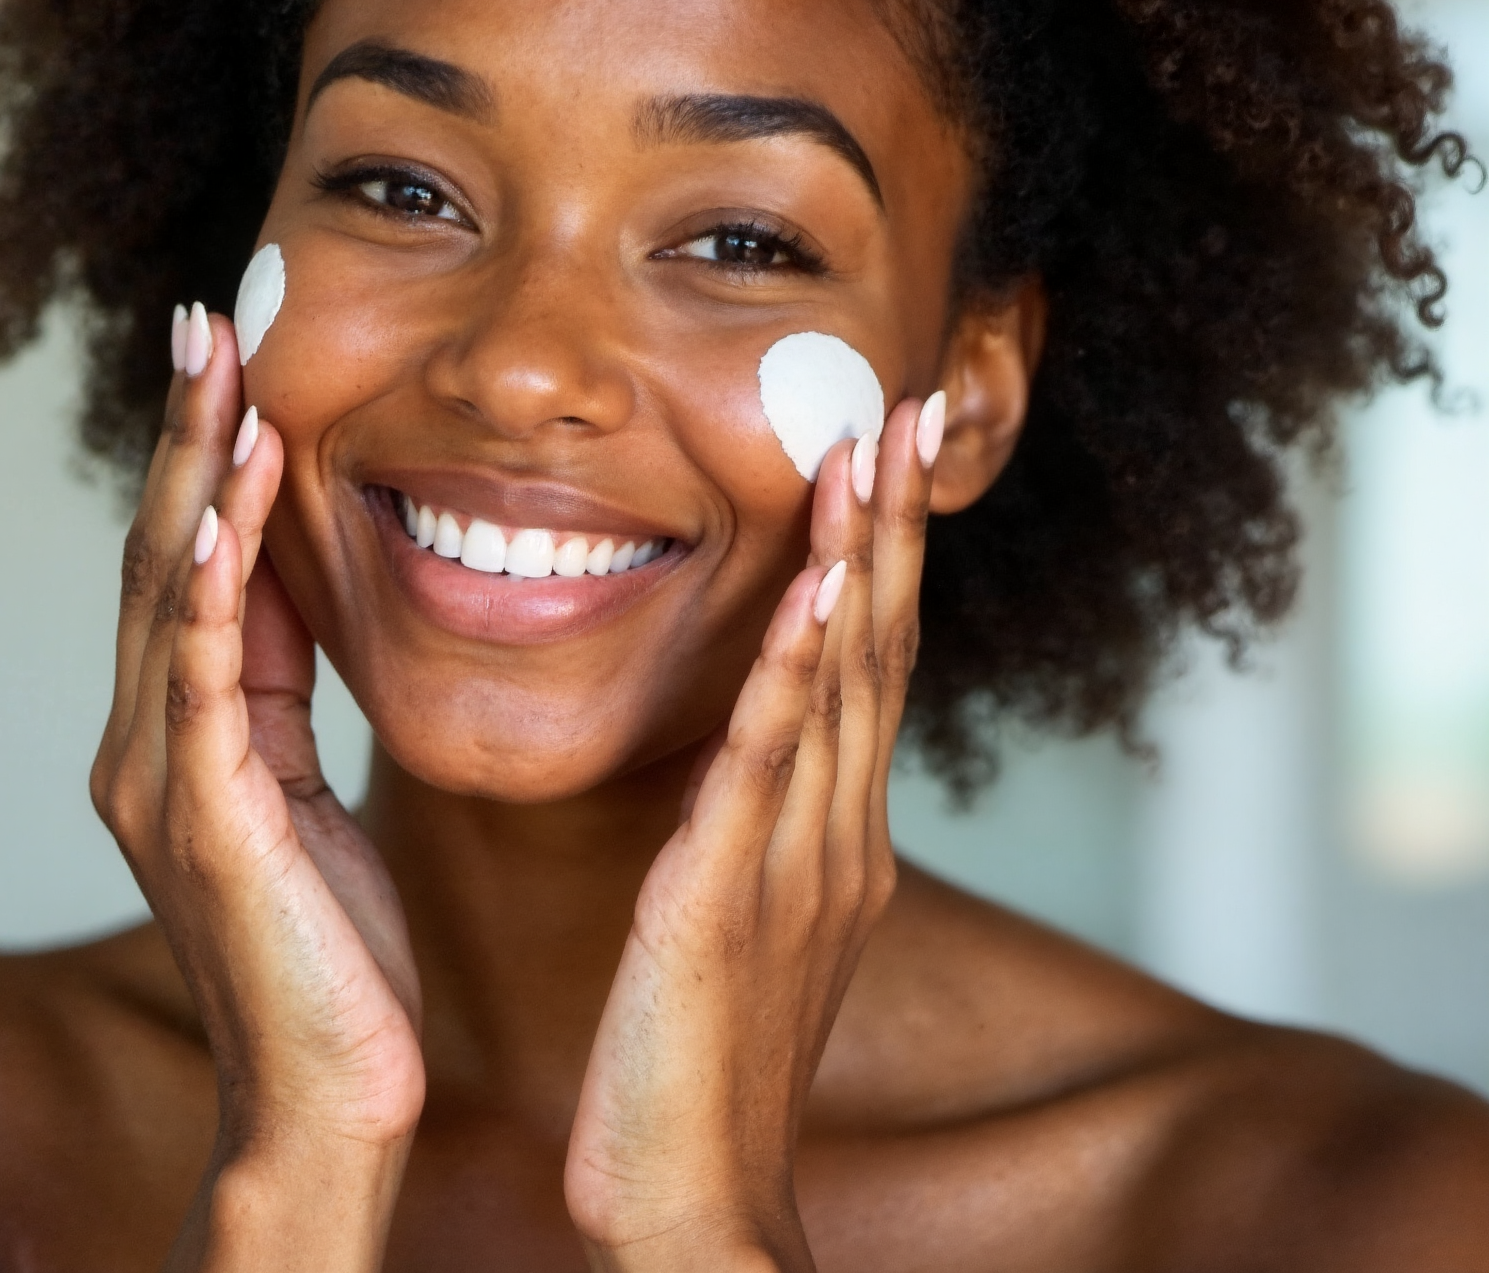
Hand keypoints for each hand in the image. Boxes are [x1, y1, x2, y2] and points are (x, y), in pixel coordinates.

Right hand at [90, 305, 422, 1269]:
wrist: (327, 1100)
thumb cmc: (333, 956)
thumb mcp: (310, 795)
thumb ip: (281, 692)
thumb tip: (292, 582)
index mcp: (179, 738)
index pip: (185, 566)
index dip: (199, 458)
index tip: (225, 357)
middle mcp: (146, 746)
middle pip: (158, 555)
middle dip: (182, 434)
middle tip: (202, 319)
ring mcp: (162, 782)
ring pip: (168, 598)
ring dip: (191, 478)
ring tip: (218, 371)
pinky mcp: (205, 823)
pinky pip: (203, 681)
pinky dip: (210, 588)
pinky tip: (227, 509)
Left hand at [564, 397, 941, 1272]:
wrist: (697, 1196)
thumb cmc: (702, 1064)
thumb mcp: (747, 923)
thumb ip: (761, 834)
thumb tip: (758, 762)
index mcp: (837, 840)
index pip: (870, 671)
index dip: (884, 560)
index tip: (884, 458)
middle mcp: (839, 836)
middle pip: (879, 653)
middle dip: (893, 528)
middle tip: (906, 410)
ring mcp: (799, 864)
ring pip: (840, 685)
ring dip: (860, 561)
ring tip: (869, 452)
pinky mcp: (730, 895)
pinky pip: (768, 762)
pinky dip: (796, 667)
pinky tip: (816, 589)